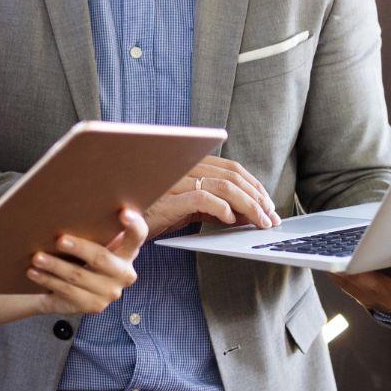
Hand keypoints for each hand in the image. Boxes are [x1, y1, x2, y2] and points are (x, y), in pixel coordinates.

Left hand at [17, 209, 147, 315]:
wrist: (68, 292)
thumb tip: (66, 206)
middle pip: (102, 258)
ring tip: (37, 257)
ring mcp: (110, 292)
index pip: (138, 236)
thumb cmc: (80, 258)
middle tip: (59, 239)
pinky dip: (48, 280)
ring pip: (79, 276)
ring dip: (55, 266)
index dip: (135, 225)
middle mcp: (124, 273)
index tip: (124, 212)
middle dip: (79, 248)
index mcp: (128, 252)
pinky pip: (68, 291)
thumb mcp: (90, 243)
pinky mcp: (94, 306)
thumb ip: (92, 229)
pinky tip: (34, 273)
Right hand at [142, 155, 280, 237]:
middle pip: (232, 176)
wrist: (120, 227)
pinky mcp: (167, 199)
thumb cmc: (153, 215)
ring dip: (248, 206)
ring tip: (259, 221)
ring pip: (223, 186)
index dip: (254, 185)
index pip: (231, 168)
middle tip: (270, 217)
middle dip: (257, 198)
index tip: (268, 204)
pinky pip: (202, 198)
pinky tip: (230, 220)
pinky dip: (221, 208)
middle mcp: (182, 168)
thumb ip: (214, 205)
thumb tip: (247, 213)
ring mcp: (174, 182)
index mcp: (188, 164)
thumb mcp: (188, 208)